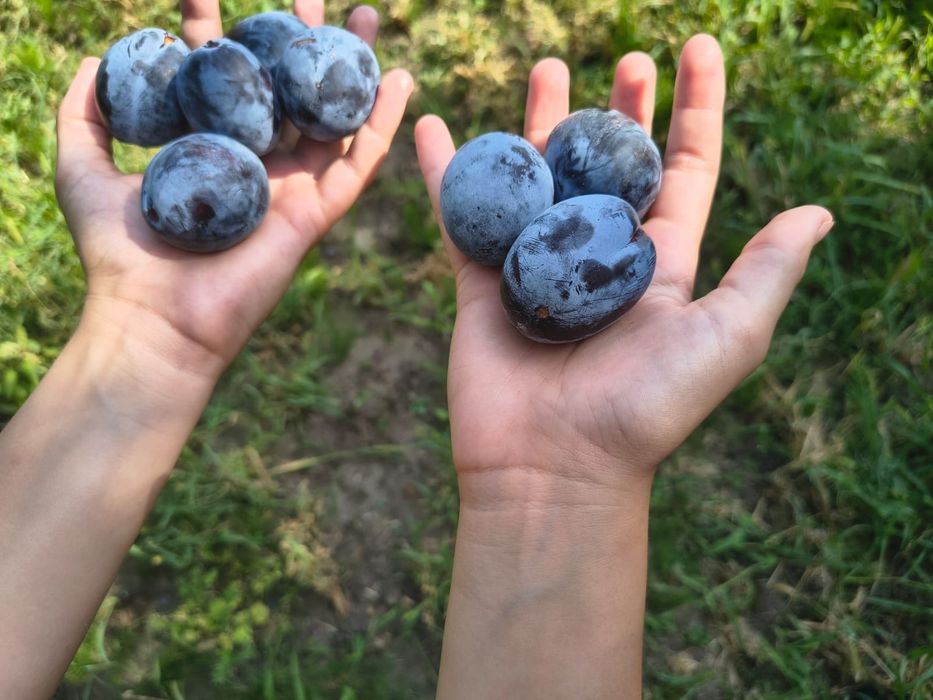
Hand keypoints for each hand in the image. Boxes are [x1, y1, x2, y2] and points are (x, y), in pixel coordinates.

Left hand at [56, 0, 412, 386]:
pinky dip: (383, 122)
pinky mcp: (316, 212)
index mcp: (207, 147)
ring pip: (330, 116)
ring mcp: (290, 187)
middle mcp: (254, 162)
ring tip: (365, 17)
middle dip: (299, 38)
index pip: (220, 77)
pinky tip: (400, 79)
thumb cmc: (117, 252)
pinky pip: (359, 162)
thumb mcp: (81, 167)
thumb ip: (84, 112)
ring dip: (349, 66)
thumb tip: (95, 61)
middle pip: (285, 89)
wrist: (154, 317)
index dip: (220, 30)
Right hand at [416, 35, 831, 503]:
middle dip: (619, 110)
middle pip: (610, 165)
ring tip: (547, 68)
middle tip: (623, 60)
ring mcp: (536, 266)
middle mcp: (599, 257)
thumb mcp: (726, 338)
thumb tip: (819, 212)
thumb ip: (766, 272)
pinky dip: (445, 172)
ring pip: (539, 177)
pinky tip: (435, 127)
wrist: (555, 468)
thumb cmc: (646, 409)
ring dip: (540, 122)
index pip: (683, 169)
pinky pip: (462, 216)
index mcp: (660, 264)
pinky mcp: (481, 285)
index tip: (696, 49)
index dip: (694, 108)